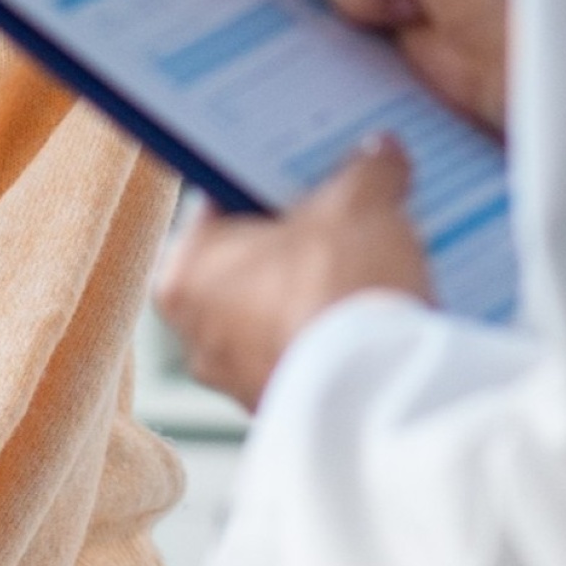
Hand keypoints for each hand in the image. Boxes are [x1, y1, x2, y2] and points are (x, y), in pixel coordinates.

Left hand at [152, 133, 434, 408]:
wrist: (377, 392)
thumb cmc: (337, 292)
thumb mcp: (359, 203)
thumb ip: (366, 171)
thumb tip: (379, 155)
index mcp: (186, 274)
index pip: (221, 204)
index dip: (270, 180)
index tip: (306, 168)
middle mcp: (198, 334)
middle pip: (254, 262)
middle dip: (301, 239)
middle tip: (349, 212)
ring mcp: (240, 380)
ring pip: (281, 313)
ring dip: (321, 290)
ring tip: (375, 264)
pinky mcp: (287, 410)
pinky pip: (309, 355)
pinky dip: (336, 335)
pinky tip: (378, 314)